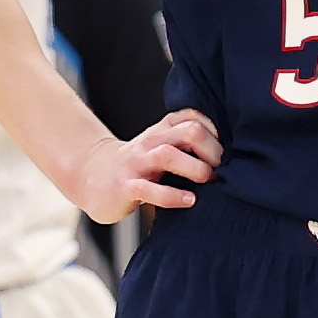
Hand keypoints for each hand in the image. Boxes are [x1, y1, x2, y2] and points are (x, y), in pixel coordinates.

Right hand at [63, 108, 216, 221]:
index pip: (191, 116)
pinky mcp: (125, 187)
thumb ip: (184, 145)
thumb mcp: (159, 147)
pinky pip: (149, 189)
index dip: (213, 130)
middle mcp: (150, 143)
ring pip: (168, 155)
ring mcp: (136, 164)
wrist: (90, 176)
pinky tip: (189, 201)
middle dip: (211, 148)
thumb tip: (226, 157)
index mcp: (161, 131)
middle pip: (187, 131)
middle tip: (221, 168)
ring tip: (208, 180)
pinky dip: (172, 196)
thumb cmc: (136, 166)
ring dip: (195, 168)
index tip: (224, 149)